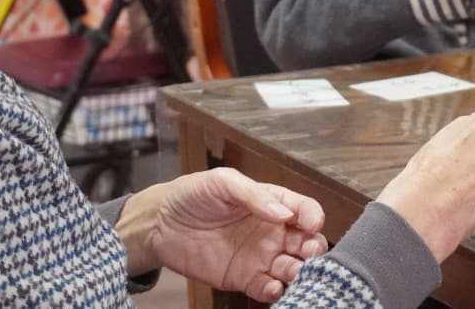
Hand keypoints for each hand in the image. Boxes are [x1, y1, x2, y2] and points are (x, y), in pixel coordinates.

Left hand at [116, 168, 327, 302]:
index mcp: (272, 203)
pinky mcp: (244, 279)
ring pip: (293, 269)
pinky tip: (273, 287)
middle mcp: (272, 231)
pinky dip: (277, 292)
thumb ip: (253, 195)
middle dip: (314, 250)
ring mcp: (260, 257)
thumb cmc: (192, 194)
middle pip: (307, 243)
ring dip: (300, 274)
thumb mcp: (222, 182)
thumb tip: (283, 213)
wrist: (160, 223)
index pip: (305, 210)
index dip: (313, 217)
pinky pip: (268, 290)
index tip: (310, 224)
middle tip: (308, 254)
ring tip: (294, 273)